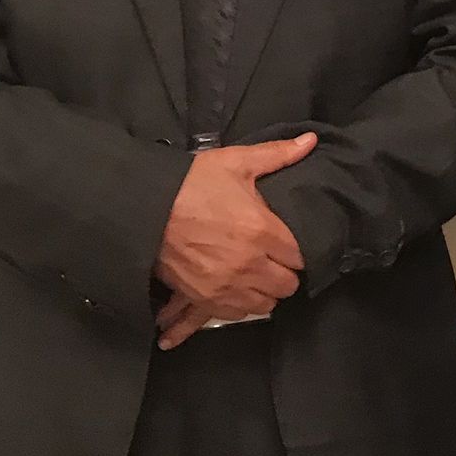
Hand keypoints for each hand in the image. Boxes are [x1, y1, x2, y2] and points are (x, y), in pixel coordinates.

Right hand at [154, 135, 316, 337]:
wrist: (145, 207)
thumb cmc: (191, 183)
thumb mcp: (236, 162)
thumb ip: (277, 155)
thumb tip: (310, 141)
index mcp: (261, 230)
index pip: (299, 256)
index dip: (297, 250)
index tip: (288, 244)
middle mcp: (248, 264)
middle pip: (287, 285)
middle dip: (285, 272)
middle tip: (275, 260)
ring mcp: (225, 285)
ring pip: (265, 304)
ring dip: (265, 290)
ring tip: (258, 275)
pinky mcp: (204, 298)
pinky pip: (236, 315)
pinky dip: (241, 304)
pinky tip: (238, 289)